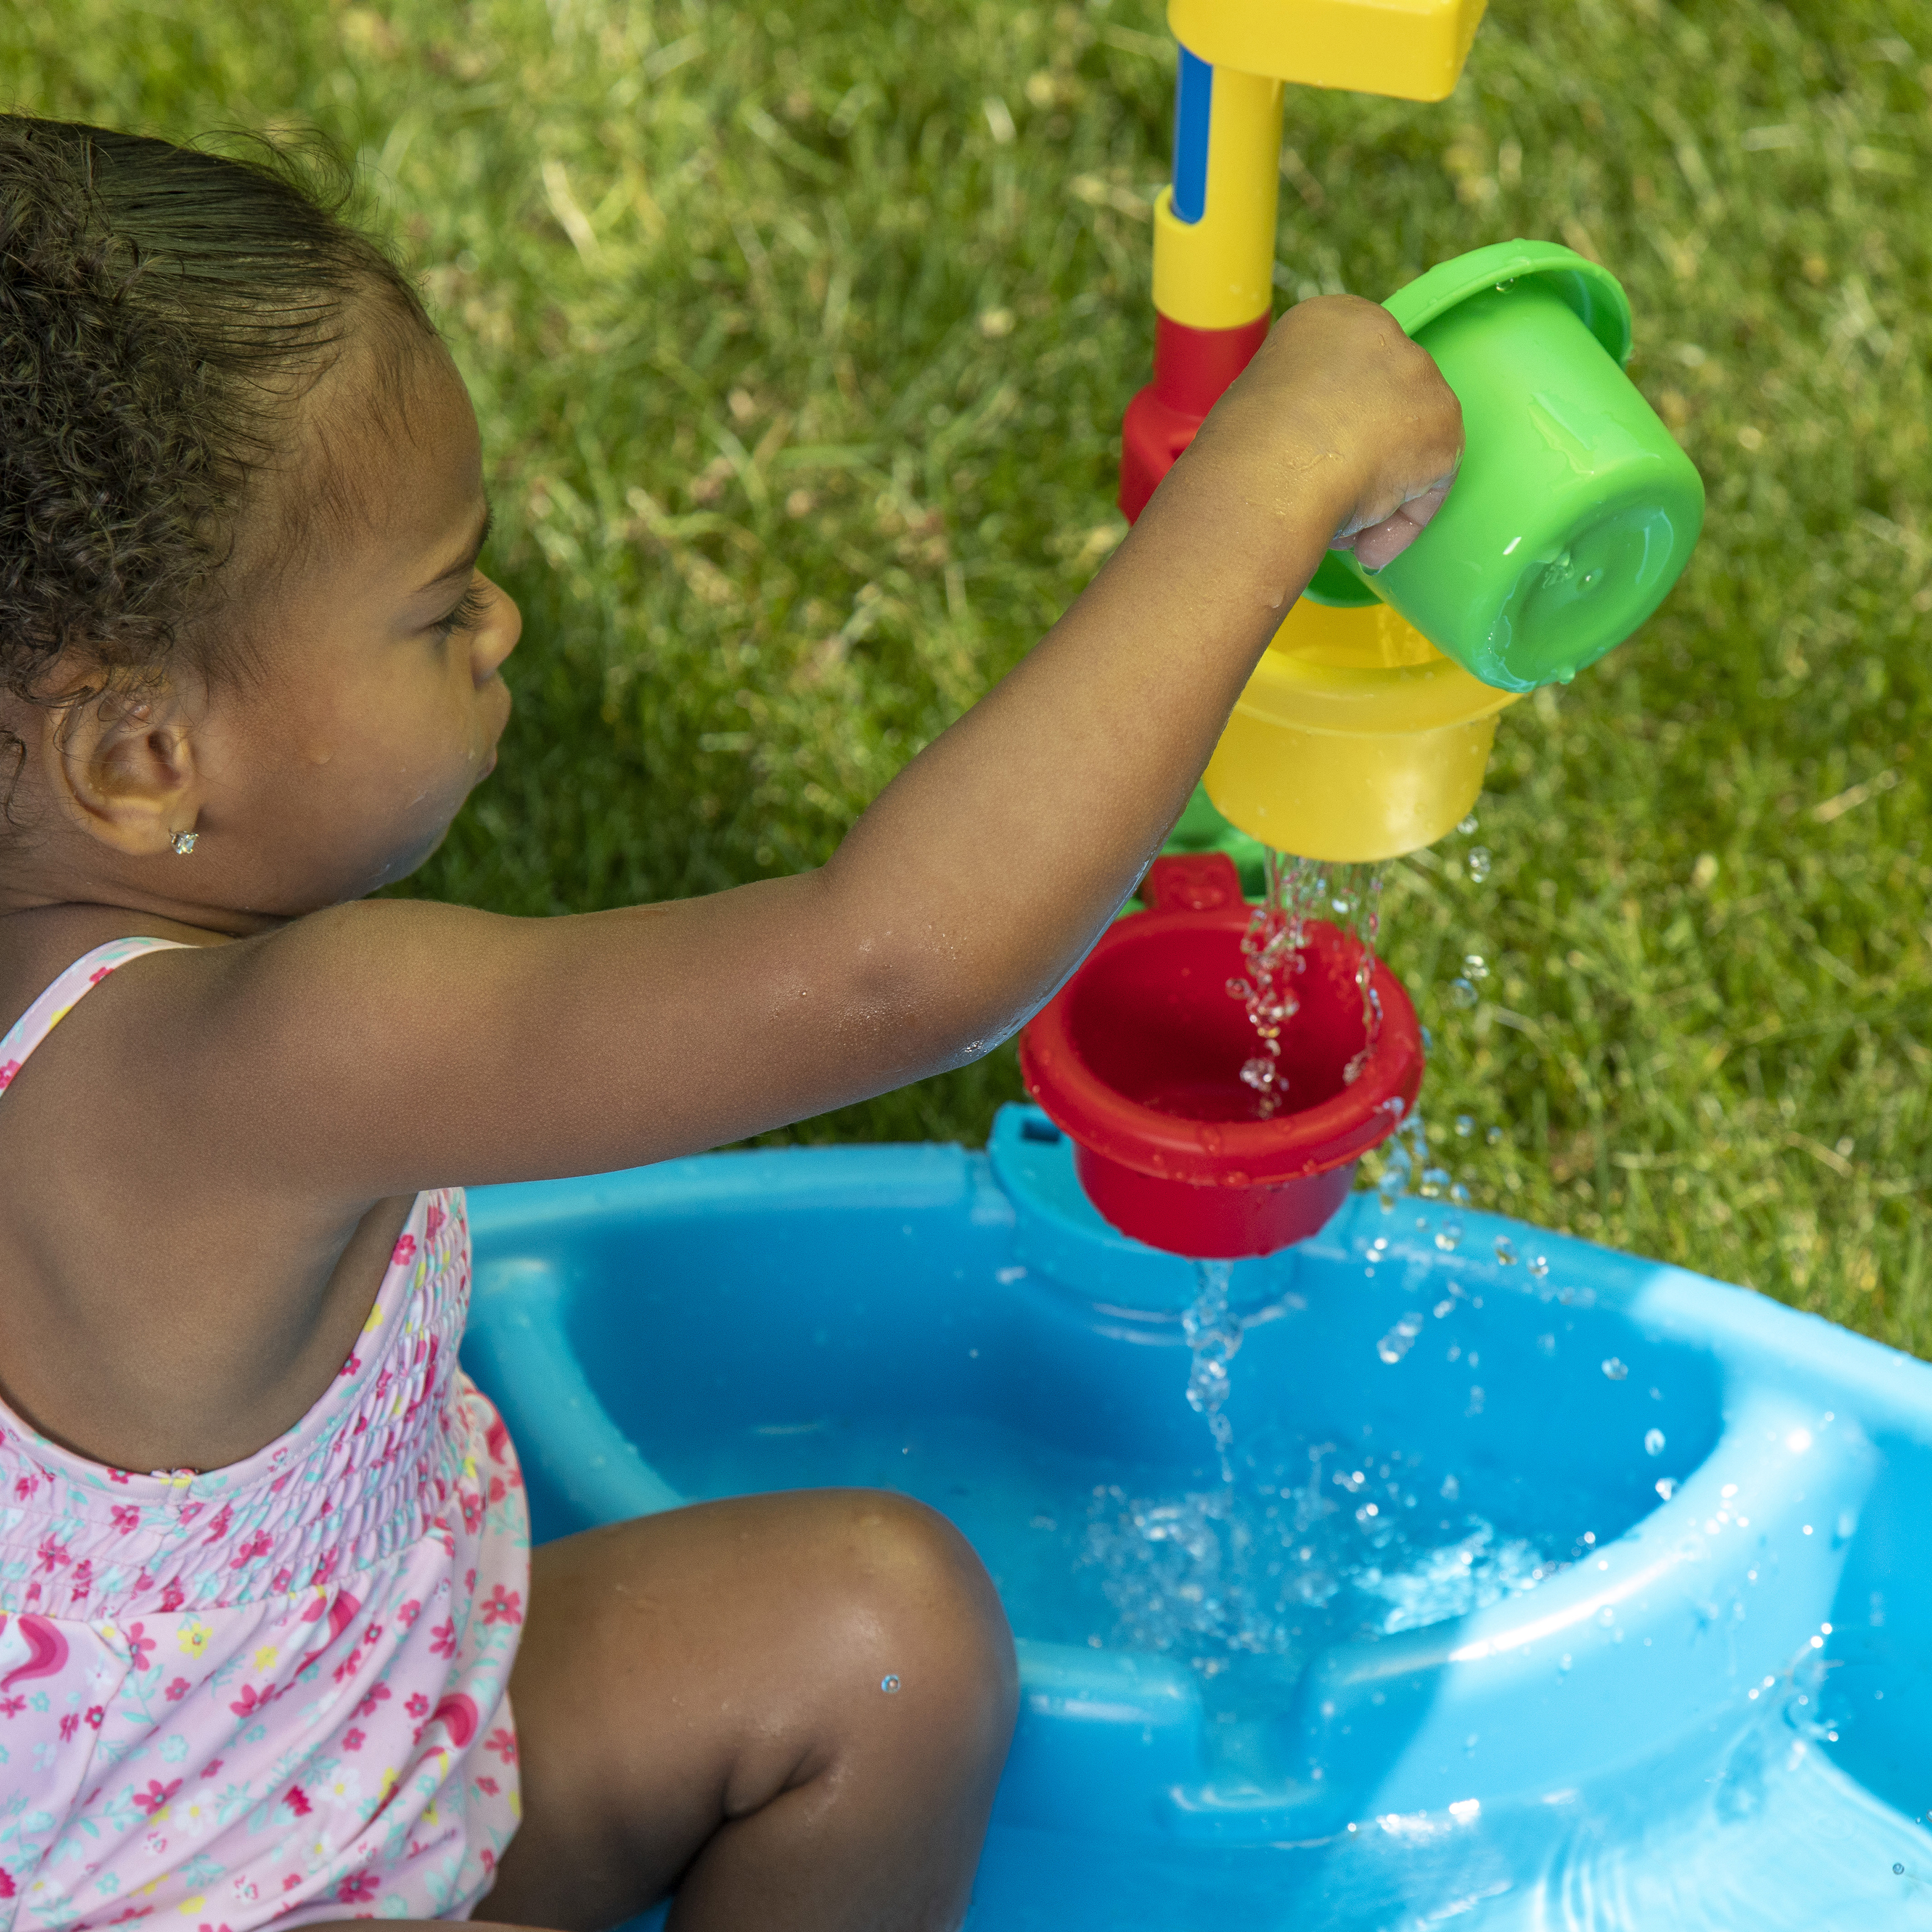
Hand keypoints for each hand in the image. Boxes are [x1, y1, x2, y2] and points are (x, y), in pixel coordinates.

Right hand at [1197, 293, 1463, 578]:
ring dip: (1379, 497)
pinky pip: (1431, 489)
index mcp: (1330, 321)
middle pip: (1388, 410)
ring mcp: (1420, 377)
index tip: (1314, 467)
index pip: (1354, 377)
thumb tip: (1314, 451)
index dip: (1337, 431)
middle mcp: (1383, 334)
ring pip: (1411, 449)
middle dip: (1364, 463)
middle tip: (1328, 503)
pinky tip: (1362, 545)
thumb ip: (1303, 411)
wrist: (1267, 475)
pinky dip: (1400, 525)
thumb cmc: (1242, 453)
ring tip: (1338, 530)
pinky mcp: (1444, 427)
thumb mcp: (1263, 408)